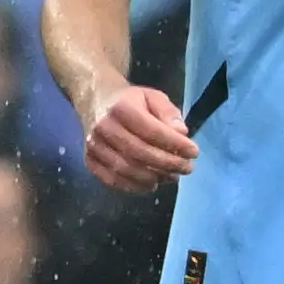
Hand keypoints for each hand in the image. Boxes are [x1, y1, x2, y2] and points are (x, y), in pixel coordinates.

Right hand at [81, 83, 195, 192]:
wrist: (95, 101)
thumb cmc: (130, 101)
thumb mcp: (154, 97)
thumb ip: (169, 113)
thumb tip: (181, 134)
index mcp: (121, 108)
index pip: (151, 131)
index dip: (175, 144)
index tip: (194, 152)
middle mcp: (103, 127)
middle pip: (139, 152)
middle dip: (167, 164)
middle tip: (187, 168)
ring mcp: (93, 146)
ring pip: (125, 169)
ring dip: (153, 177)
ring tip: (171, 177)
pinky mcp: (89, 160)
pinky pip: (111, 179)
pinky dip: (133, 186)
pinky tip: (151, 183)